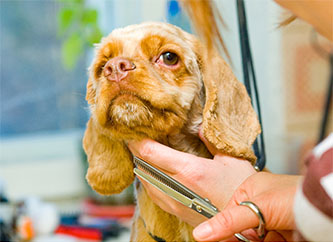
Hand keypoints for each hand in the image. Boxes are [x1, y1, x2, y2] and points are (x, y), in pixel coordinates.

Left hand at [128, 134, 255, 226]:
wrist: (246, 219)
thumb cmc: (242, 191)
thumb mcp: (231, 159)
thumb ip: (211, 140)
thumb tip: (199, 127)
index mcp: (191, 170)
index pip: (151, 153)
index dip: (137, 141)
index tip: (133, 131)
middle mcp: (178, 187)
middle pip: (143, 165)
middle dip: (136, 150)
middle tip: (135, 138)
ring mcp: (175, 202)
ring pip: (144, 180)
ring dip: (141, 165)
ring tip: (142, 153)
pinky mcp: (176, 211)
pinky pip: (152, 194)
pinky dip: (147, 180)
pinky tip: (152, 173)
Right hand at [193, 172, 301, 240]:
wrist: (324, 208)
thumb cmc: (294, 195)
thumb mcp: (256, 207)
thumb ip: (227, 221)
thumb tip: (201, 232)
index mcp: (249, 191)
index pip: (228, 215)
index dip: (225, 230)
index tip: (218, 240)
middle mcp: (260, 206)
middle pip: (241, 230)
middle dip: (244, 238)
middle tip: (256, 237)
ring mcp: (273, 221)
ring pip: (254, 239)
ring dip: (258, 241)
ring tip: (272, 235)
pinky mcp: (283, 235)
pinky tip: (277, 238)